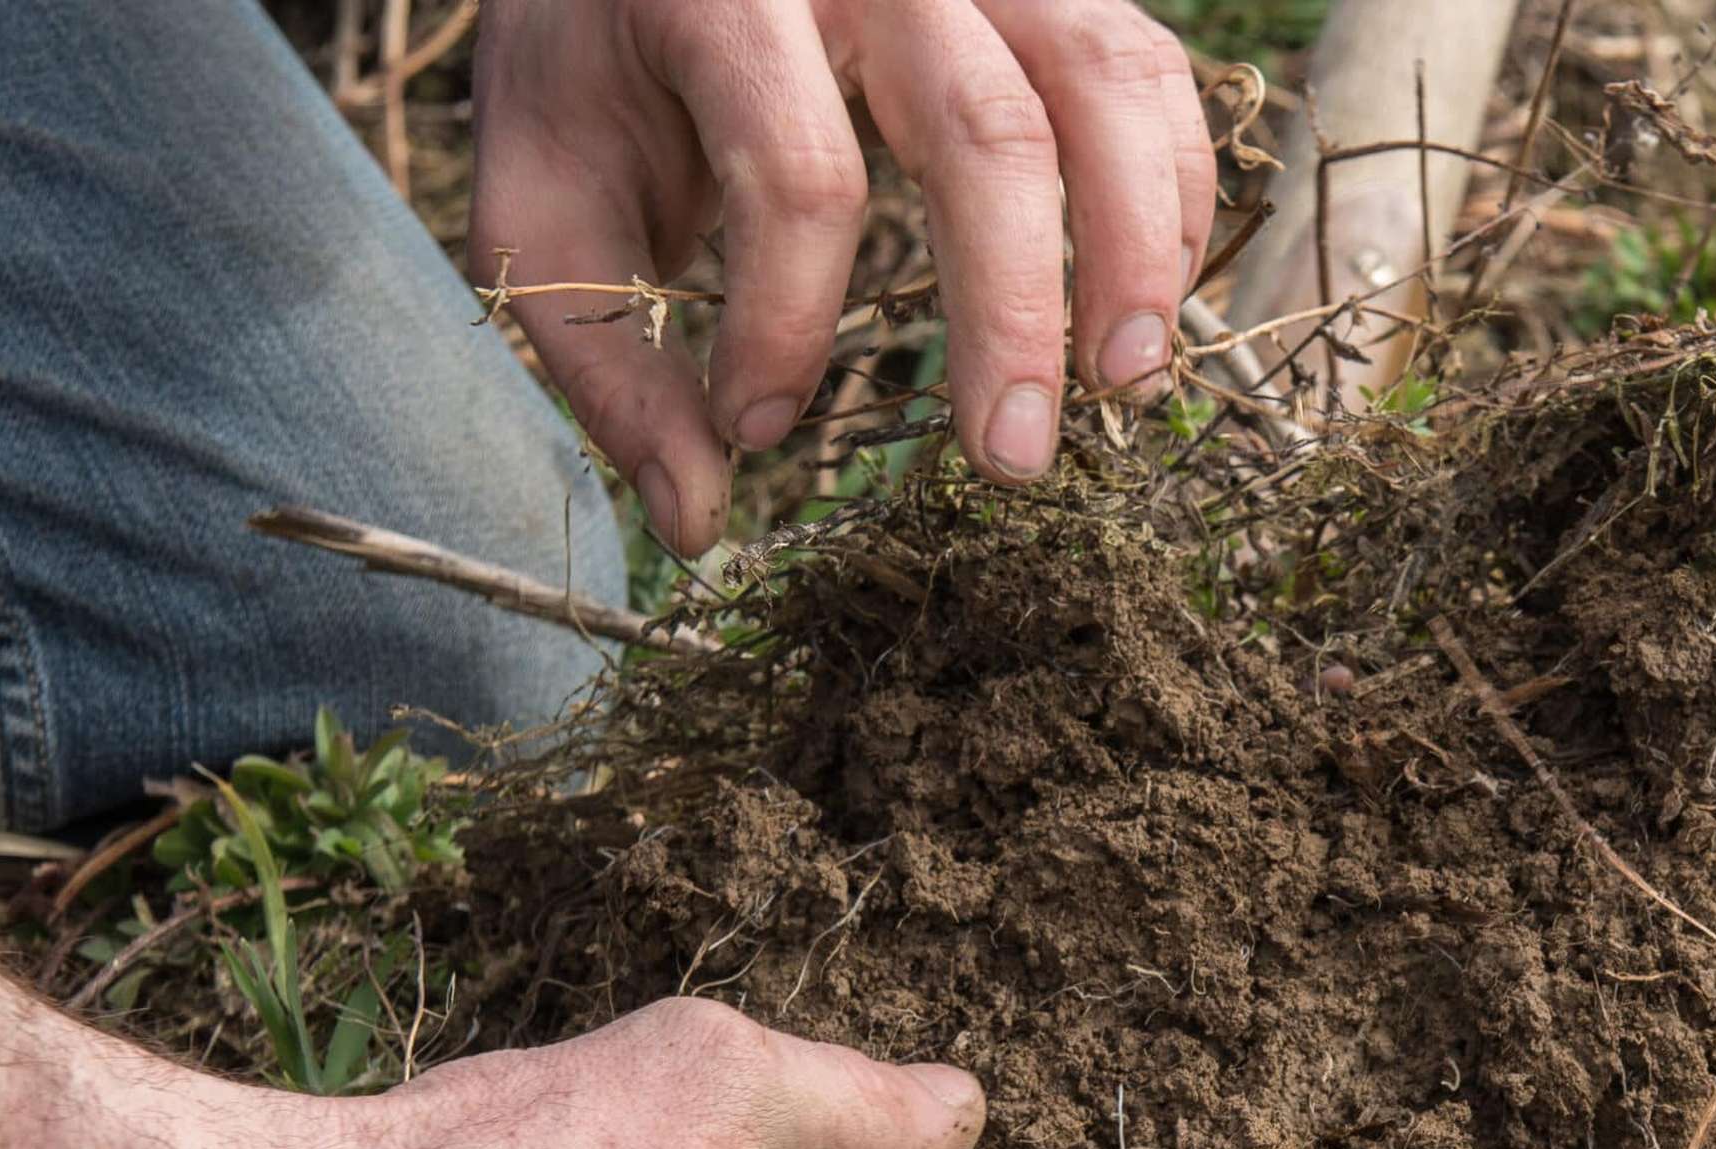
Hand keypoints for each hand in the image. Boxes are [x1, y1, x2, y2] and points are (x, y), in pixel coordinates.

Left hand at [471, 0, 1217, 552]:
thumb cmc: (594, 74)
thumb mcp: (544, 205)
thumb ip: (607, 356)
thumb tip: (698, 517)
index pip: (800, 170)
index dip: (789, 319)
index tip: (756, 426)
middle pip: (985, 130)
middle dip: (1012, 312)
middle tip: (1010, 462)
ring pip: (1101, 79)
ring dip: (1135, 245)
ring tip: (1125, 386)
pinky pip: (1143, 64)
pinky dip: (1170, 184)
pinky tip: (1152, 301)